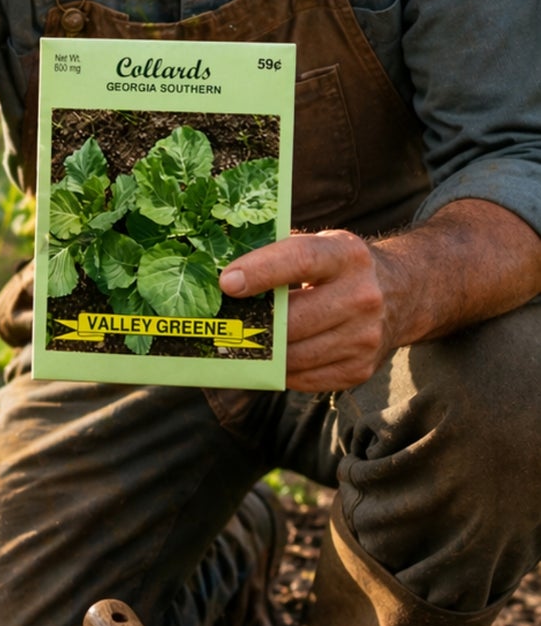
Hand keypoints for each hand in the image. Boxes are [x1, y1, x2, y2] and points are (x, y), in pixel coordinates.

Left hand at [219, 229, 395, 391]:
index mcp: (347, 255)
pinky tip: (272, 357)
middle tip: (224, 324)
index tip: (227, 282)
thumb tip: (223, 280)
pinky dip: (281, 371)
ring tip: (241, 342)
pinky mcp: (361, 369)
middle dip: (253, 324)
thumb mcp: (322, 246)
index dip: (260, 271)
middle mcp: (363, 296)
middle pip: (292, 319)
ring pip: (294, 355)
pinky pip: (304, 379)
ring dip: (262, 352)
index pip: (300, 259)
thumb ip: (280, 256)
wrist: (402, 294)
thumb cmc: (341, 268)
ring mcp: (366, 337)